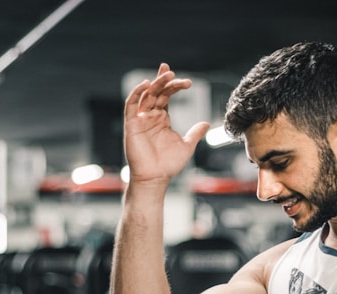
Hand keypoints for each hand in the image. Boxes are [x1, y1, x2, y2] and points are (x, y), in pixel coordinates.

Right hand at [124, 63, 209, 185]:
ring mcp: (140, 119)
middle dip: (164, 81)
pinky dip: (136, 93)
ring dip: (154, 83)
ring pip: (145, 95)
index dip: (174, 86)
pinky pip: (130, 105)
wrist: (155, 178)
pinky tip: (146, 84)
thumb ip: (195, 133)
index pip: (167, 96)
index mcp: (162, 119)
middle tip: (173, 72)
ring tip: (165, 74)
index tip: (188, 82)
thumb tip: (206, 123)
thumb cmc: (168, 164)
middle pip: (156, 92)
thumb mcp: (187, 146)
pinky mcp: (131, 124)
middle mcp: (150, 116)